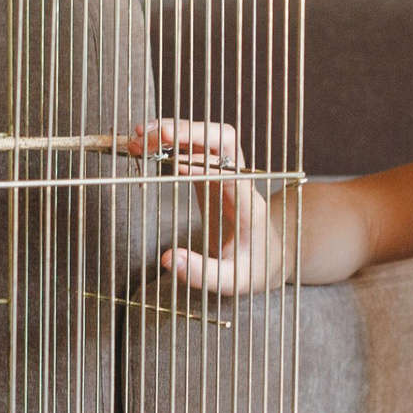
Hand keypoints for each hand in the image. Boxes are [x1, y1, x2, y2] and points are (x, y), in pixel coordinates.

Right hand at [123, 118, 287, 294]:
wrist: (272, 255)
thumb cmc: (255, 267)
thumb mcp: (232, 281)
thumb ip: (202, 273)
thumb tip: (168, 259)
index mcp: (247, 204)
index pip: (230, 172)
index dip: (204, 163)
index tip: (175, 166)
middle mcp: (238, 181)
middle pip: (221, 139)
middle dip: (188, 132)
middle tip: (151, 137)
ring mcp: (224, 174)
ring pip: (205, 137)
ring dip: (174, 132)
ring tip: (140, 138)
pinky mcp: (210, 176)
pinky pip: (192, 150)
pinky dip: (170, 144)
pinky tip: (146, 147)